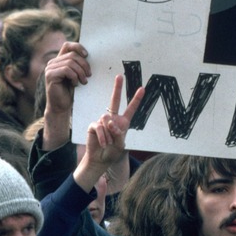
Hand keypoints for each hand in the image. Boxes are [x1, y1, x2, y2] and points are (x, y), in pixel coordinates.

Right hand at [44, 42, 90, 115]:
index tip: (87, 55)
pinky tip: (75, 84)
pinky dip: (74, 77)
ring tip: (84, 81)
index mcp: (59, 60)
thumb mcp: (76, 74)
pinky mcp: (50, 75)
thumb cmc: (70, 91)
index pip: (68, 45)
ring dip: (80, 72)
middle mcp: (52, 62)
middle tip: (89, 75)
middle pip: (72, 55)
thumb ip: (78, 64)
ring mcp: (50, 68)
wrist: (61, 106)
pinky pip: (66, 70)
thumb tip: (89, 54)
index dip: (78, 47)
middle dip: (84, 65)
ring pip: (70, 62)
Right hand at [74, 75, 144, 191]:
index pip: (131, 109)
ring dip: (108, 133)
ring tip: (108, 143)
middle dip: (117, 88)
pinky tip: (103, 143)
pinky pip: (99, 126)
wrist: (100, 159)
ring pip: (107, 120)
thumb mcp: (120, 144)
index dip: (136, 99)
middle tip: (119, 76)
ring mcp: (102, 121)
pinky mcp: (93, 125)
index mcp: (123, 122)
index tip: (142, 89)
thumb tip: (109, 121)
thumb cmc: (112, 152)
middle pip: (114, 101)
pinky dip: (102, 136)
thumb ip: (117, 132)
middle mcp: (113, 119)